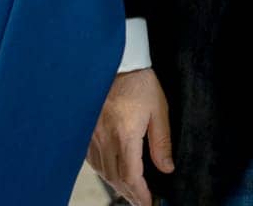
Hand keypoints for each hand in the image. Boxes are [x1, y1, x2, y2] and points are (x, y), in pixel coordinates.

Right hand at [87, 69, 173, 205]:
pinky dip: (104, 171)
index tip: (148, 203)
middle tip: (142, 202)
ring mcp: (92, 135)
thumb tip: (167, 168)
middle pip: (115, 177)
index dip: (140, 193)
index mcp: (124, 134)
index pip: (130, 175)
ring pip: (102, 171)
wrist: (118, 62)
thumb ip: (162, 141)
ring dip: (117, 185)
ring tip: (131, 192)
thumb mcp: (159, 109)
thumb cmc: (140, 82)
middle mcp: (104, 138)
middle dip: (130, 193)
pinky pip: (93, 160)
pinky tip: (113, 174)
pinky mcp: (86, 130)